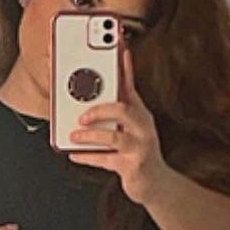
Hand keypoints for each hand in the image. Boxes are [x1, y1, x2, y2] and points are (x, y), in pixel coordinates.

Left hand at [66, 41, 169, 204]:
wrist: (155, 184)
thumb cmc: (137, 153)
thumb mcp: (127, 129)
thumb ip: (110, 114)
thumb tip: (81, 104)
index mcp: (139, 112)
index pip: (129, 84)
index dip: (123, 65)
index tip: (117, 45)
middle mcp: (142, 126)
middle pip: (122, 109)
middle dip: (99, 109)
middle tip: (81, 114)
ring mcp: (140, 147)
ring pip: (114, 137)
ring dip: (91, 136)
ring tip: (74, 135)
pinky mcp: (134, 166)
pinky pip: (107, 161)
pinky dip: (88, 157)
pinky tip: (74, 154)